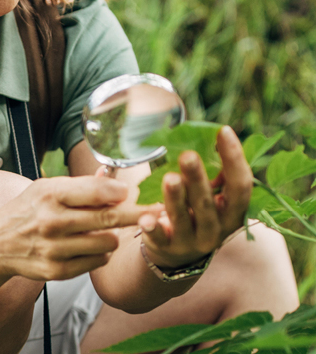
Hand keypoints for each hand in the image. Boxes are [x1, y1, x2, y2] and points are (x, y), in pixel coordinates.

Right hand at [0, 175, 158, 280]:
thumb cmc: (27, 210)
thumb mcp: (46, 188)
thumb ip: (82, 186)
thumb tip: (114, 178)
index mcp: (49, 194)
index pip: (97, 191)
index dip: (120, 192)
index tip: (132, 192)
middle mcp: (51, 221)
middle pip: (109, 218)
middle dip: (138, 214)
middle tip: (160, 211)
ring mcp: (55, 248)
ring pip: (109, 242)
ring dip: (112, 235)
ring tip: (100, 230)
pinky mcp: (58, 270)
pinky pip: (98, 261)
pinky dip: (99, 253)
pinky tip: (87, 246)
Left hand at [139, 126, 252, 268]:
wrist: (180, 254)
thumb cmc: (198, 213)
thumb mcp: (212, 196)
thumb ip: (214, 173)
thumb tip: (212, 133)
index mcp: (233, 213)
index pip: (240, 186)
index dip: (234, 159)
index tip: (223, 131)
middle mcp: (217, 230)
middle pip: (208, 203)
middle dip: (198, 179)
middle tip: (188, 154)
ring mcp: (192, 242)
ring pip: (184, 218)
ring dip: (176, 198)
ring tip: (169, 177)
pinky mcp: (166, 248)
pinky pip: (159, 238)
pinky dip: (152, 228)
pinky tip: (145, 218)